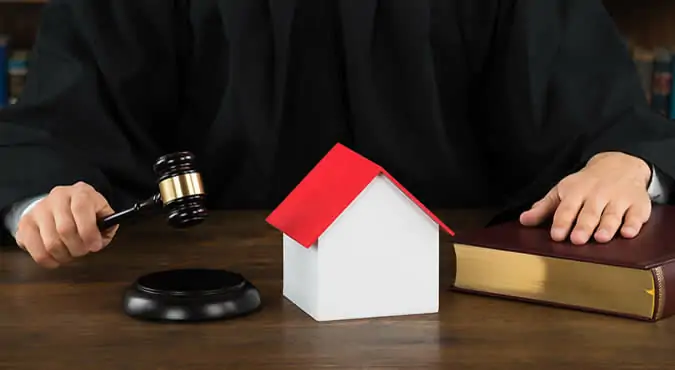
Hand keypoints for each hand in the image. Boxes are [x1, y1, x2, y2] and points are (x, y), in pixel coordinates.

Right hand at [15, 181, 118, 267]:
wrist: (62, 203)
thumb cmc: (87, 212)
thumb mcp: (102, 213)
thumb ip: (107, 225)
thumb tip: (100, 240)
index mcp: (80, 192)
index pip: (81, 209)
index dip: (89, 232)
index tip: (95, 246)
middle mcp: (57, 197)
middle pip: (65, 229)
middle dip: (78, 248)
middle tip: (83, 252)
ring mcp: (38, 209)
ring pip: (50, 243)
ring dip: (64, 256)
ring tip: (71, 254)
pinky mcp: (25, 223)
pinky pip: (34, 250)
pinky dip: (48, 260)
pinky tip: (56, 258)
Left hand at [519, 152, 651, 244]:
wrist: (619, 165)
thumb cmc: (585, 184)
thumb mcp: (561, 191)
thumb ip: (543, 208)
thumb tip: (523, 221)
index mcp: (576, 192)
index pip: (567, 208)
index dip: (562, 222)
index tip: (556, 235)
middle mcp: (597, 195)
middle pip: (590, 213)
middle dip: (584, 226)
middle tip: (577, 239)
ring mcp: (619, 199)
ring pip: (612, 214)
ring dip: (607, 226)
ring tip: (601, 238)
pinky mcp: (638, 204)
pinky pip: (636, 215)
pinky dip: (633, 223)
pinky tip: (628, 232)